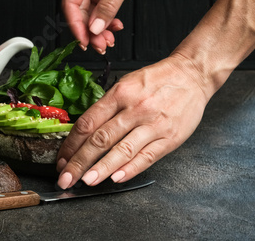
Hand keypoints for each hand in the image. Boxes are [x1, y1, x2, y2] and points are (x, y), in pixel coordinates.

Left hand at [56, 54, 209, 187]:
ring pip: (122, 150)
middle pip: (101, 139)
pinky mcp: (170, 137)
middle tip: (66, 177)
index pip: (88, 123)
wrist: (192, 74)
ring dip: (101, 168)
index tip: (62, 159)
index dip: (71, 144)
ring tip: (86, 181)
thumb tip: (84, 133)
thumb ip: (107, 107)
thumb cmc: (156, 80)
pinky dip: (130, 169)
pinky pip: (147, 156)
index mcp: (119, 94)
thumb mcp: (126, 84)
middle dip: (79, 161)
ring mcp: (153, 124)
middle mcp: (134, 109)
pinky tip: (116, 178)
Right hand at [62, 0, 175, 53]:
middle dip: (90, 31)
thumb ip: (107, 9)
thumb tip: (94, 29)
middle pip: (80, 12)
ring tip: (109, 41)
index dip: (76, 25)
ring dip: (99, 30)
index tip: (84, 41)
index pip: (70, 4)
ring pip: (92, 15)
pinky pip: (102, 12)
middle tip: (100, 45)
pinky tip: (115, 28)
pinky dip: (108, 22)